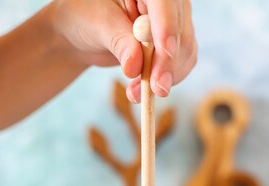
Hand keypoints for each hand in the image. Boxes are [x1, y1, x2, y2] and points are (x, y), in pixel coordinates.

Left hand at [52, 0, 196, 100]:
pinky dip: (167, 79)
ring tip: (137, 93)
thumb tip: (136, 67)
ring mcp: (172, 20)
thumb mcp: (98, 26)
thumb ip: (119, 42)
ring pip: (185, 49)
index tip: (165, 52)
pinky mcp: (173, 42)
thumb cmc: (85, 17)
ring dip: (166, 76)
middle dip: (168, 62)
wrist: (84, 32)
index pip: (164, 2)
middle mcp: (164, 1)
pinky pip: (182, 62)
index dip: (167, 26)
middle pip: (179, 29)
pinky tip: (146, 89)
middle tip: (156, 89)